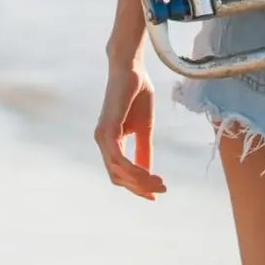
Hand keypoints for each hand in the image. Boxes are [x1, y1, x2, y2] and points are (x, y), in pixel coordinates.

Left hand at [95, 63, 165, 198]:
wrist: (131, 69)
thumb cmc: (136, 94)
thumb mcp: (144, 128)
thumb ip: (143, 150)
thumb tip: (148, 173)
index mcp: (110, 142)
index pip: (120, 174)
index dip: (137, 187)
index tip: (156, 194)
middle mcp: (102, 142)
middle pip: (118, 178)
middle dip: (140, 187)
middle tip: (162, 189)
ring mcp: (102, 137)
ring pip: (118, 172)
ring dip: (140, 181)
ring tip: (160, 183)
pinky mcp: (107, 129)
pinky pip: (118, 159)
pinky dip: (134, 170)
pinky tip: (149, 173)